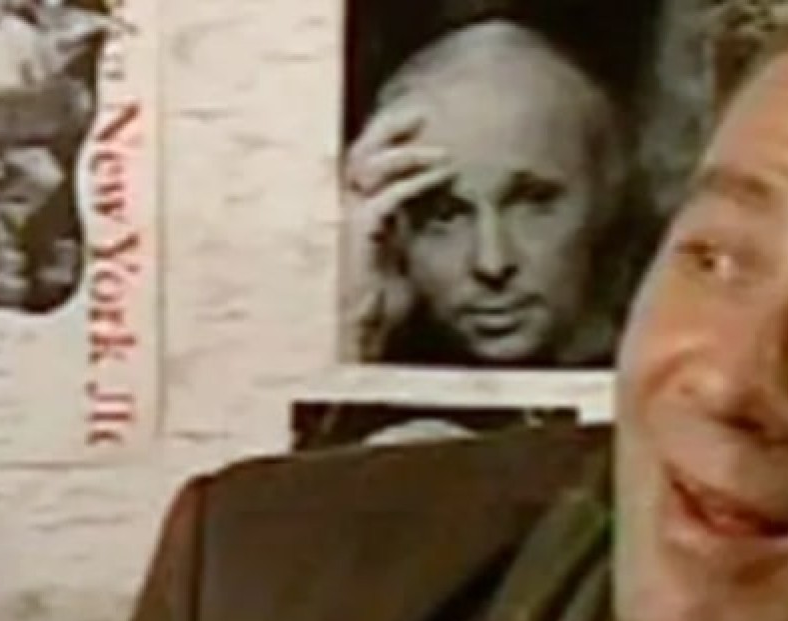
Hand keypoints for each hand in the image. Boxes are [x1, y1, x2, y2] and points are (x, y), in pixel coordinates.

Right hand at [339, 106, 453, 360]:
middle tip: (421, 114)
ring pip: (366, 168)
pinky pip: (384, 200)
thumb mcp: (404, 258)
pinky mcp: (357, 240)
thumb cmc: (384, 308)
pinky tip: (440, 177)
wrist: (363, 340)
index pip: (367, 162)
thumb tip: (440, 202)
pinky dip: (413, 183)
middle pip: (359, 154)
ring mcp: (348, 224)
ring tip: (440, 152)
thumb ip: (411, 227)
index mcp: (357, 213)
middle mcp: (347, 211)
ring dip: (406, 154)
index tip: (420, 120)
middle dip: (388, 129)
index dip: (388, 137)